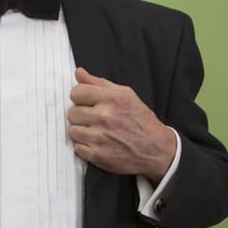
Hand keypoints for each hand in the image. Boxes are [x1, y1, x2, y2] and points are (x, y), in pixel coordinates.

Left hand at [67, 67, 175, 183]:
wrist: (155, 149)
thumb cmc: (140, 120)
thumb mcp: (125, 95)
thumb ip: (99, 83)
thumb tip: (78, 72)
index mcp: (112, 99)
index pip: (76, 92)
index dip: (79, 98)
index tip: (86, 103)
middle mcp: (105, 117)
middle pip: (71, 113)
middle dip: (80, 116)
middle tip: (93, 120)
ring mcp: (100, 137)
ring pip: (72, 131)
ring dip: (81, 132)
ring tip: (95, 132)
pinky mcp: (97, 155)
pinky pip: (77, 148)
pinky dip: (85, 147)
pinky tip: (97, 144)